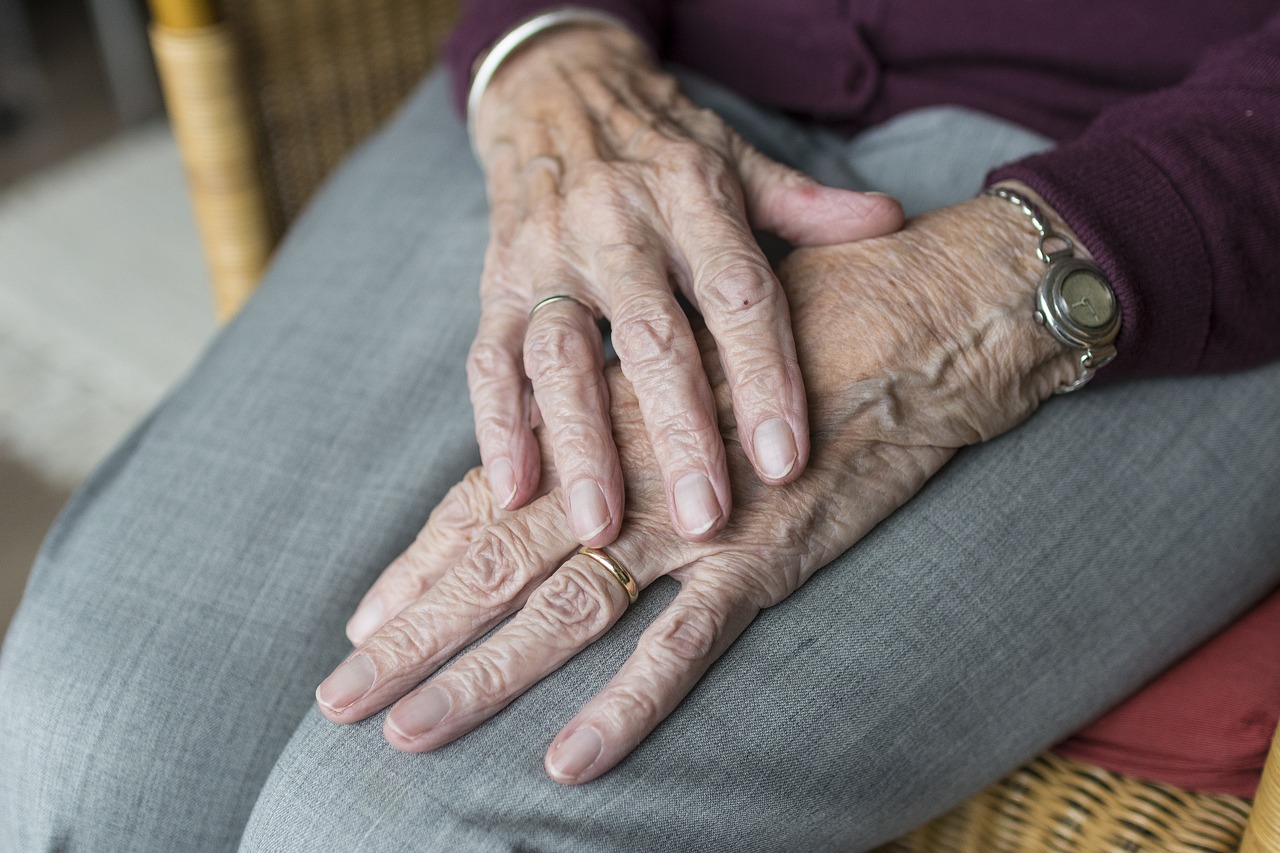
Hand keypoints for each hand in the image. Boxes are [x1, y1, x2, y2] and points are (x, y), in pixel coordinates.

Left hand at [319, 194, 1078, 782]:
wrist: (921, 314)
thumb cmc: (805, 320)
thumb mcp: (699, 348)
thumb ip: (639, 398)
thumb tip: (587, 446)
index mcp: (606, 420)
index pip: (488, 500)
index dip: (420, 565)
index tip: (362, 622)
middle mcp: (628, 471)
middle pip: (496, 561)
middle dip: (413, 635)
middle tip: (339, 699)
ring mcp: (691, 519)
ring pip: (563, 610)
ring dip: (480, 675)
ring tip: (404, 732)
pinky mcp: (766, 557)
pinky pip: (684, 647)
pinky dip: (627, 705)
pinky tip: (568, 762)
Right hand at [466, 22, 902, 545]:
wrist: (555, 88)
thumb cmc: (662, 143)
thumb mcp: (736, 160)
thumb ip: (806, 204)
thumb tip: (891, 222)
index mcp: (691, 197)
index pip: (738, 294)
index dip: (764, 377)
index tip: (785, 462)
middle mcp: (616, 226)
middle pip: (652, 339)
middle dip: (678, 433)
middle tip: (704, 520)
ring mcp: (548, 256)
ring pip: (562, 358)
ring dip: (582, 445)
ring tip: (603, 528)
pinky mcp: (497, 283)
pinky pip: (490, 359)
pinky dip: (499, 425)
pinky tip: (515, 489)